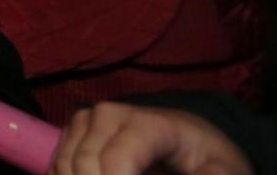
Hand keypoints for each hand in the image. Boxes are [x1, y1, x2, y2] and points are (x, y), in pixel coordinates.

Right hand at [51, 101, 251, 174]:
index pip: (116, 160)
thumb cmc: (207, 157)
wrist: (190, 136)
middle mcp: (110, 114)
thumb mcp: (226, 171)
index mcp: (149, 124)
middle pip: (85, 165)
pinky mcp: (73, 131)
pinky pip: (56, 165)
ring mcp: (87, 121)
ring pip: (65, 166)